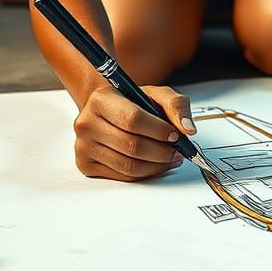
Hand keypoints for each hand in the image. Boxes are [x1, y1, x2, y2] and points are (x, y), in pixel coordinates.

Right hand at [72, 84, 195, 180]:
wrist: (106, 110)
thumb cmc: (130, 102)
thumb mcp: (156, 94)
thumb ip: (176, 106)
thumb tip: (187, 129)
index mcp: (100, 100)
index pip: (132, 119)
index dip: (158, 130)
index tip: (175, 135)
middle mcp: (86, 123)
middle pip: (131, 146)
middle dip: (161, 152)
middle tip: (178, 151)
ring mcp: (84, 146)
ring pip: (128, 165)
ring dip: (156, 166)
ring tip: (170, 158)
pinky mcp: (86, 165)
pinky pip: (122, 176)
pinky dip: (144, 173)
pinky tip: (155, 165)